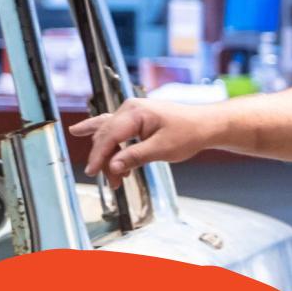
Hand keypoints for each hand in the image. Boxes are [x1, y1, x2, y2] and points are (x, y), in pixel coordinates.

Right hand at [69, 98, 217, 188]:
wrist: (206, 125)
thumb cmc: (188, 133)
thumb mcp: (162, 149)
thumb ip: (135, 157)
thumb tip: (112, 167)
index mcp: (135, 112)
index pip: (108, 135)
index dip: (98, 155)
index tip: (92, 172)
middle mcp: (130, 108)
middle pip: (106, 135)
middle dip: (104, 160)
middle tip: (111, 182)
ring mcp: (132, 112)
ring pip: (108, 133)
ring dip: (108, 155)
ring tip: (110, 175)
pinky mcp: (136, 118)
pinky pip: (115, 129)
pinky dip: (109, 142)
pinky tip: (85, 136)